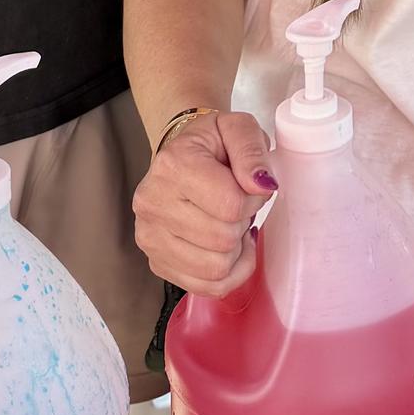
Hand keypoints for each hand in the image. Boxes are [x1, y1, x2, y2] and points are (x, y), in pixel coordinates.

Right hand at [133, 112, 274, 296]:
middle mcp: (153, 203)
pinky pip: (205, 287)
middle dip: (242, 223)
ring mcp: (150, 236)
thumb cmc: (212, 144)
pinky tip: (227, 249)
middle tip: (238, 205)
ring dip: (235, 251)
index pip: (231, 204)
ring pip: (215, 269)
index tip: (250, 186)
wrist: (180, 156)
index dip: (254, 198)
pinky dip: (228, 274)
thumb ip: (253, 151)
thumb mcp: (237, 127)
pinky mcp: (156, 261)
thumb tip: (264, 186)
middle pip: (223, 240)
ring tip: (229, 224)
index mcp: (173, 165)